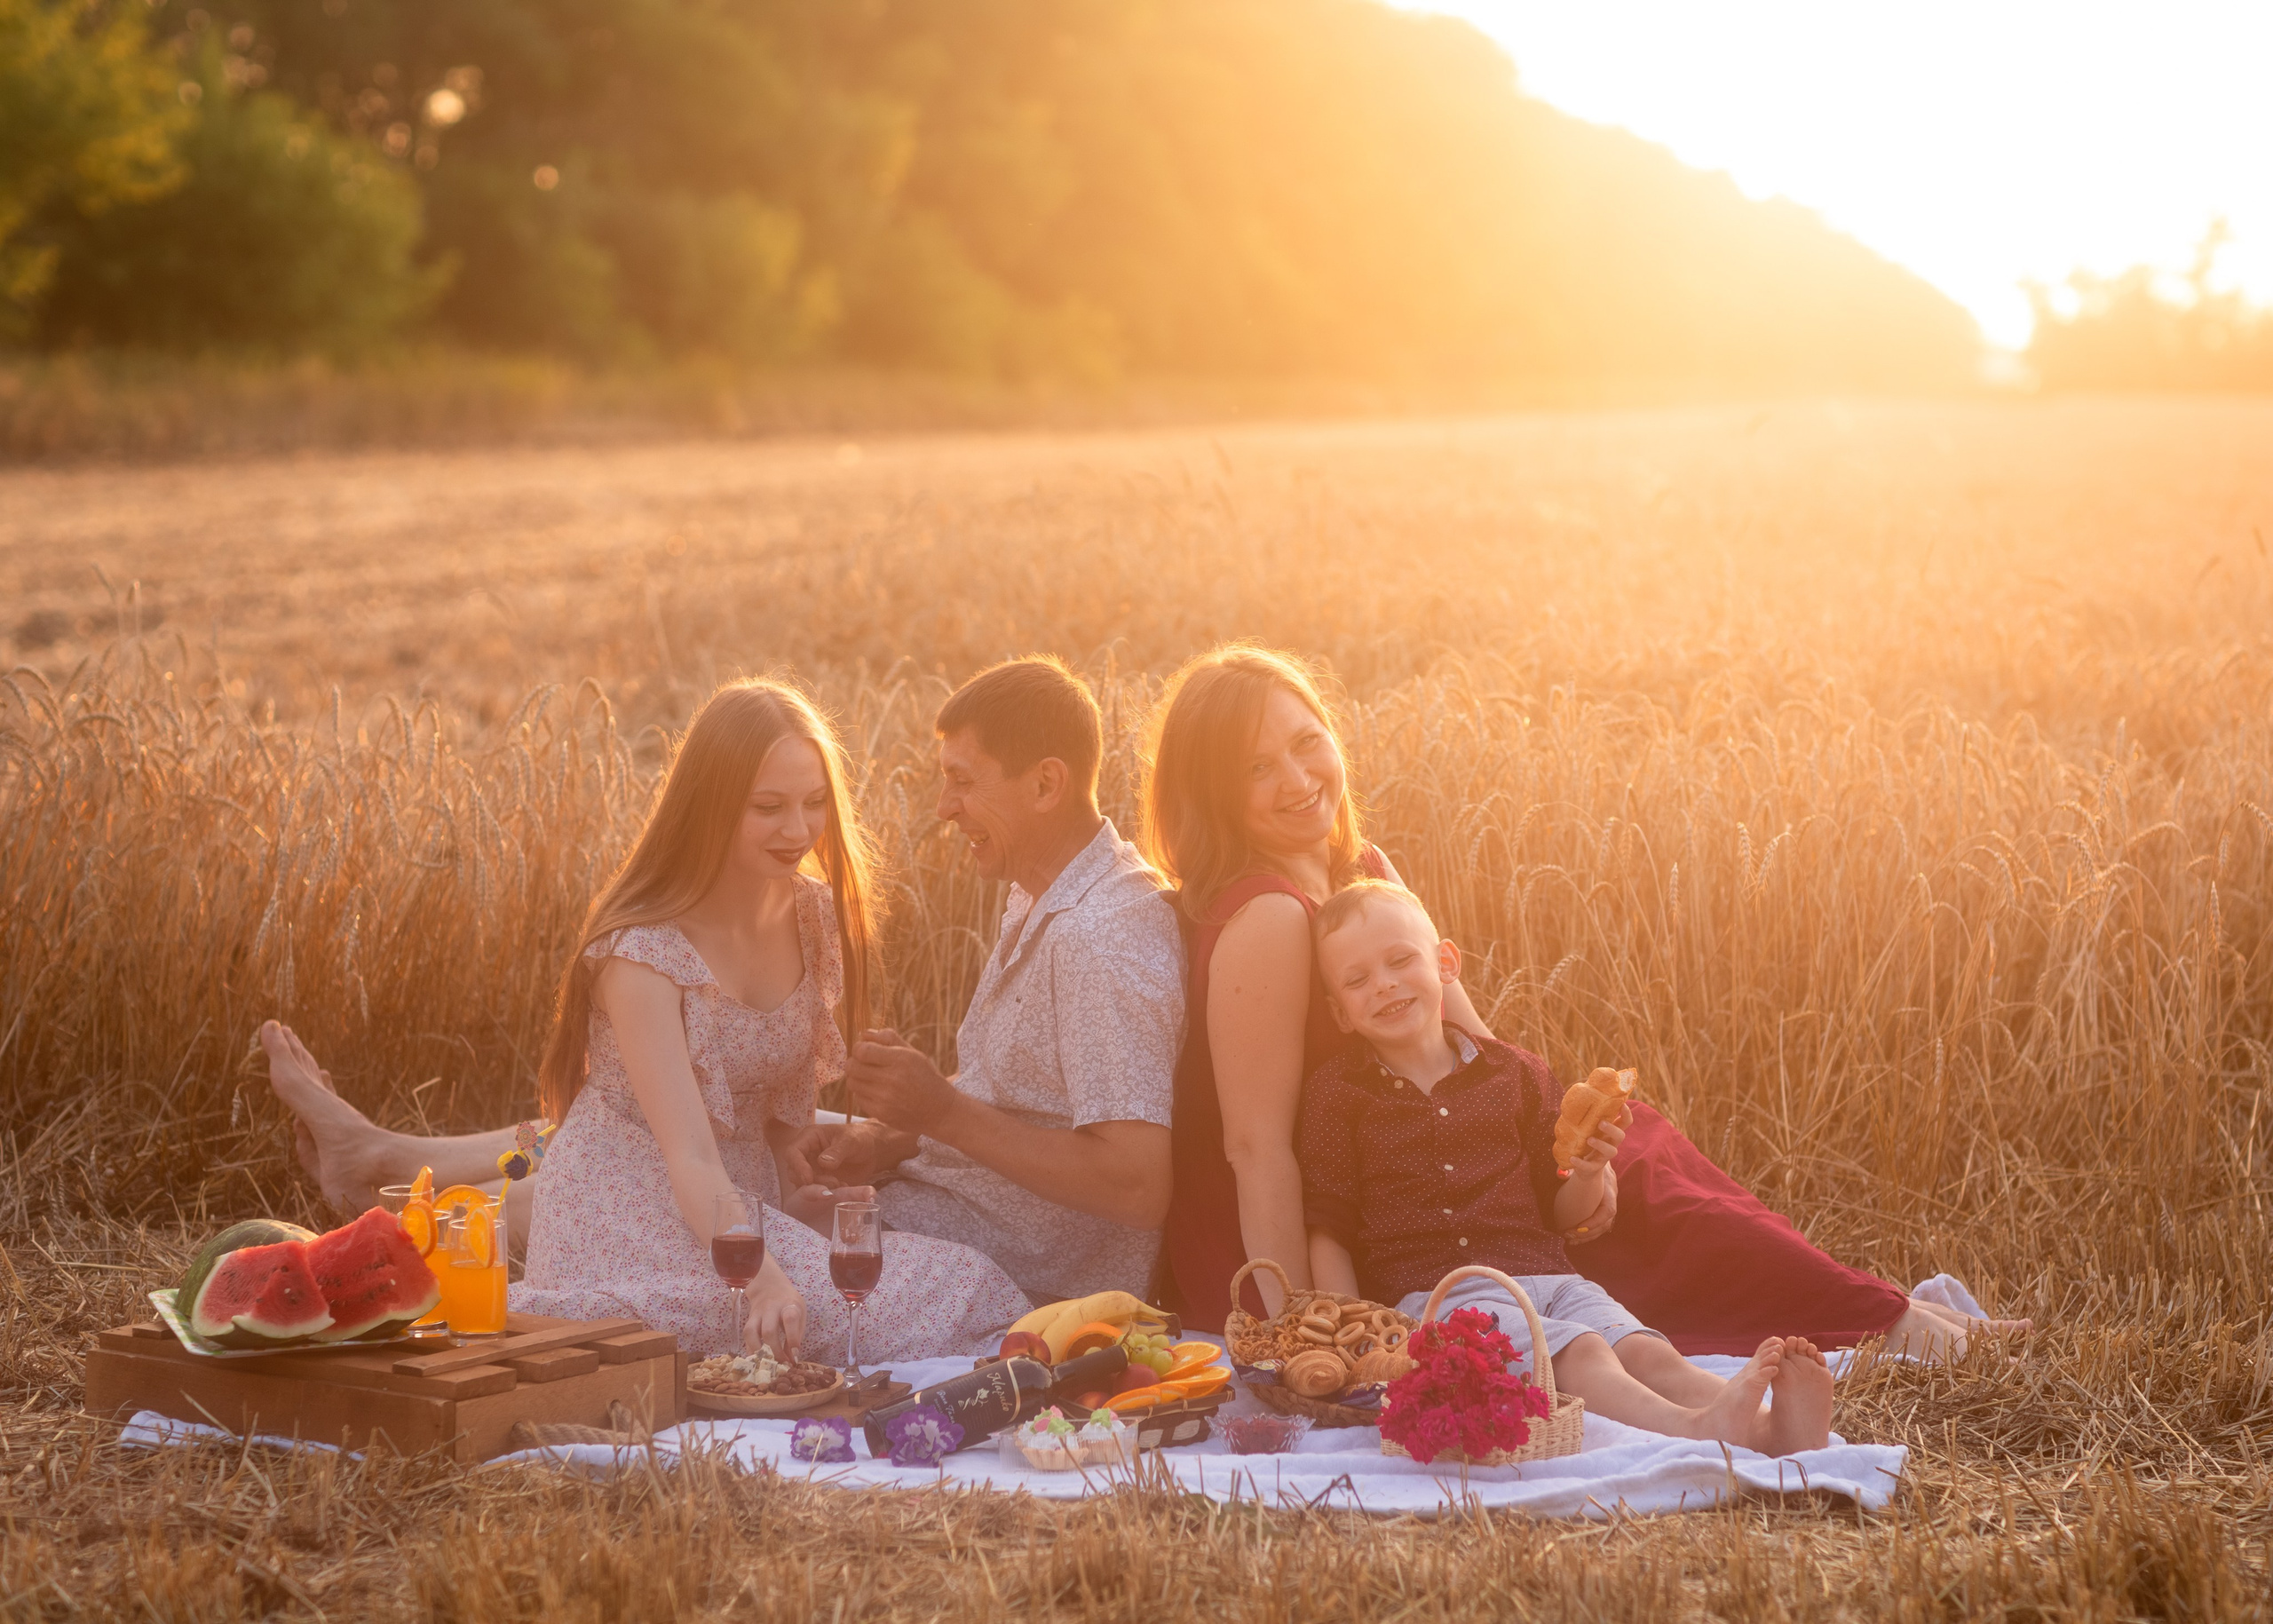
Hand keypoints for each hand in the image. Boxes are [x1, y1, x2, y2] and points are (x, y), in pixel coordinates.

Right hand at [741, 1256, 806, 1360]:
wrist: (769, 1287)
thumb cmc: (789, 1304)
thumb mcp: (799, 1314)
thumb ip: (796, 1336)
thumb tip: (792, 1360)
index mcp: (789, 1305)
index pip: (790, 1319)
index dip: (792, 1338)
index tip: (795, 1356)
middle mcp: (771, 1308)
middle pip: (768, 1330)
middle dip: (774, 1351)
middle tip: (781, 1364)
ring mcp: (757, 1314)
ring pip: (751, 1333)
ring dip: (758, 1352)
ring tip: (767, 1364)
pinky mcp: (748, 1320)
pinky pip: (745, 1337)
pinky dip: (750, 1350)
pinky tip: (757, 1361)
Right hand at [784, 1118, 913, 1187]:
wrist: (872, 1150)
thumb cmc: (860, 1138)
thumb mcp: (851, 1141)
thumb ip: (837, 1151)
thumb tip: (822, 1162)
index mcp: (809, 1138)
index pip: (793, 1152)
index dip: (797, 1166)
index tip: (808, 1179)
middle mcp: (807, 1154)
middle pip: (794, 1171)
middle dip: (810, 1181)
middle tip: (833, 1183)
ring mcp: (812, 1168)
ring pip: (803, 1184)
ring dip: (818, 1189)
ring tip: (840, 1184)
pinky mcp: (820, 1181)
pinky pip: (817, 1191)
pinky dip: (827, 1193)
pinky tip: (843, 1188)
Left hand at [844, 1029, 961, 1137]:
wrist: (939, 1110)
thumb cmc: (925, 1077)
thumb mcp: (913, 1053)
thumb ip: (888, 1039)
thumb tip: (863, 1034)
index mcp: (901, 1059)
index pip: (862, 1051)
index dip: (858, 1048)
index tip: (864, 1050)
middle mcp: (892, 1079)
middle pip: (852, 1067)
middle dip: (854, 1062)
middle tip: (864, 1063)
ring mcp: (885, 1099)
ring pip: (852, 1083)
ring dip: (857, 1078)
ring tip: (870, 1078)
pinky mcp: (881, 1113)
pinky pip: (858, 1098)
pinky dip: (863, 1093)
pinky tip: (877, 1092)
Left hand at [1562, 1162, 1618, 1242]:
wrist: (1602, 1155)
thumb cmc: (1592, 1160)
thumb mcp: (1584, 1162)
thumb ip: (1572, 1169)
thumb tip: (1560, 1173)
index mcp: (1609, 1190)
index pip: (1608, 1211)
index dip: (1595, 1221)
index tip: (1578, 1227)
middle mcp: (1612, 1200)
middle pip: (1605, 1224)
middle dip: (1587, 1233)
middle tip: (1569, 1236)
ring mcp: (1610, 1205)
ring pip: (1603, 1228)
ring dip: (1587, 1237)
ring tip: (1571, 1241)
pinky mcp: (1604, 1210)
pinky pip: (1600, 1227)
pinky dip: (1588, 1234)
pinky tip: (1575, 1238)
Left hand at [1568, 1110, 1626, 1176]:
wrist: (1586, 1168)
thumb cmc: (1588, 1141)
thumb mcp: (1590, 1128)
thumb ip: (1587, 1116)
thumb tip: (1576, 1095)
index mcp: (1611, 1132)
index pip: (1625, 1122)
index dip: (1626, 1114)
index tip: (1623, 1104)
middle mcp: (1611, 1143)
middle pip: (1620, 1136)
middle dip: (1612, 1129)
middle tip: (1601, 1123)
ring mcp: (1604, 1156)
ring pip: (1610, 1151)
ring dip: (1600, 1144)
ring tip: (1589, 1139)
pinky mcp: (1594, 1167)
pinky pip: (1589, 1166)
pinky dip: (1581, 1163)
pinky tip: (1572, 1158)